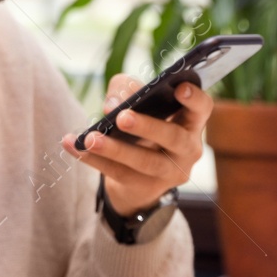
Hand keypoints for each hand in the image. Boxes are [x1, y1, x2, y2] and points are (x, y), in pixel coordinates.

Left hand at [60, 73, 213, 215]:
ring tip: (91, 137)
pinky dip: (93, 159)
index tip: (179, 88)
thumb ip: (127, 90)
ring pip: (144, 161)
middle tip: (122, 116)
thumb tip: (112, 104)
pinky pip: (118, 173)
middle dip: (147, 126)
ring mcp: (169, 172)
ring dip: (114, 149)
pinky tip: (74, 145)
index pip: (202, 108)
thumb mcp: (139, 102)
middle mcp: (188, 149)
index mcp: (191, 122)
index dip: (194, 99)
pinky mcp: (146, 187)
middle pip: (173, 138)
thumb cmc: (144, 125)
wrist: (140, 174)